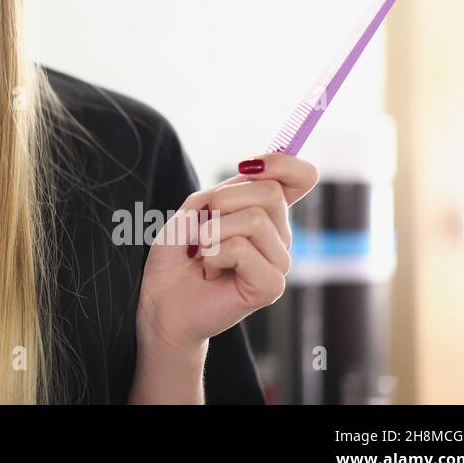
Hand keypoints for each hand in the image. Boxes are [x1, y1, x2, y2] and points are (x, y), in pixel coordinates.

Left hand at [136, 152, 319, 354]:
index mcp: (267, 213)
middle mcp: (280, 236)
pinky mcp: (271, 287)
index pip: (302, 176)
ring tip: (204, 253)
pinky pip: (243, 249)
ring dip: (213, 231)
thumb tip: (253, 170)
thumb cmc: (178, 254)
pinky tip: (211, 270)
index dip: (281, 162)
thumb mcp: (196, 208)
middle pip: (270, 193)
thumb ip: (227, 188)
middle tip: (203, 228)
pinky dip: (214, 254)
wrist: (161, 300)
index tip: (246, 167)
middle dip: (222, 201)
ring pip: (256, 220)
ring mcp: (279, 263)